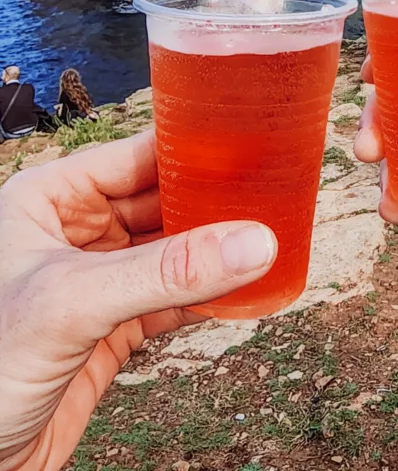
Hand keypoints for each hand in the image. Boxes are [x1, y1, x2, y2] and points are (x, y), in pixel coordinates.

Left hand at [0, 132, 276, 470]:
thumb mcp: (74, 302)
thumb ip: (164, 272)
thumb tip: (252, 243)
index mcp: (49, 198)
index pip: (136, 157)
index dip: (192, 151)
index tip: (250, 147)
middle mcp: (74, 231)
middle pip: (162, 201)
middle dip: (213, 203)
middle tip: (271, 196)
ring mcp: (96, 280)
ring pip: (171, 251)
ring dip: (215, 251)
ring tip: (269, 238)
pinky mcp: (112, 327)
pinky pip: (173, 298)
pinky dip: (208, 295)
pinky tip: (243, 289)